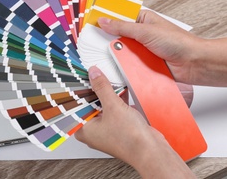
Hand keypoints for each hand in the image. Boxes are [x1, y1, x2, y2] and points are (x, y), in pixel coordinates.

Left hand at [74, 66, 194, 177]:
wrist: (150, 151)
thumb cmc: (129, 139)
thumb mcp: (113, 106)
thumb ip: (102, 87)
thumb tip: (94, 74)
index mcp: (84, 129)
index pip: (76, 105)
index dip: (79, 89)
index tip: (81, 75)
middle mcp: (93, 131)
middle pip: (90, 104)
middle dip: (95, 90)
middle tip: (96, 75)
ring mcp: (107, 129)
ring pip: (103, 106)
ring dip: (108, 94)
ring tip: (110, 80)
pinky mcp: (119, 127)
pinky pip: (114, 110)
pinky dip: (118, 101)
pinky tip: (122, 91)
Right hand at [98, 10, 200, 83]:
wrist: (194, 64)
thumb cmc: (178, 42)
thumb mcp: (146, 31)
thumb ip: (123, 27)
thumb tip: (104, 21)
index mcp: (143, 20)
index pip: (120, 19)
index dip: (107, 22)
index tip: (92, 25)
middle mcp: (142, 36)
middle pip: (119, 38)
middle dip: (111, 42)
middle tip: (94, 44)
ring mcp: (143, 51)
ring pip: (123, 54)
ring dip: (119, 56)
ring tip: (105, 57)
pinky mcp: (145, 66)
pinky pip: (131, 66)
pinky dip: (126, 68)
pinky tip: (119, 69)